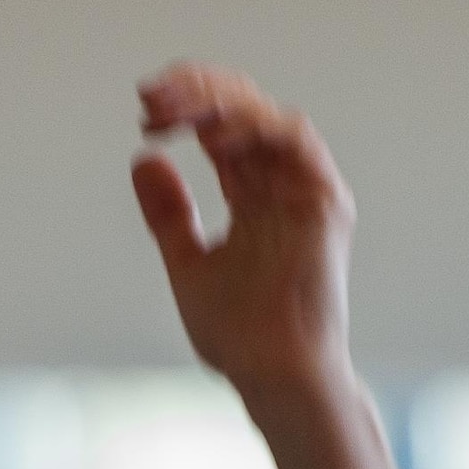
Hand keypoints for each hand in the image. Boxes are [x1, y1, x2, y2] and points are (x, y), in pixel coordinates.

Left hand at [132, 63, 356, 406]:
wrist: (273, 375)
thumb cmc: (239, 334)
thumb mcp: (186, 262)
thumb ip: (169, 214)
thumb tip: (144, 158)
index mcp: (252, 197)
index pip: (221, 131)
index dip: (185, 109)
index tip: (146, 111)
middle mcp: (282, 186)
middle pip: (242, 114)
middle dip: (196, 93)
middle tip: (151, 95)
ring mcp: (306, 191)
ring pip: (267, 118)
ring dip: (219, 102)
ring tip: (174, 108)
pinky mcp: (325, 202)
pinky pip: (295, 140)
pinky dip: (255, 126)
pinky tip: (213, 134)